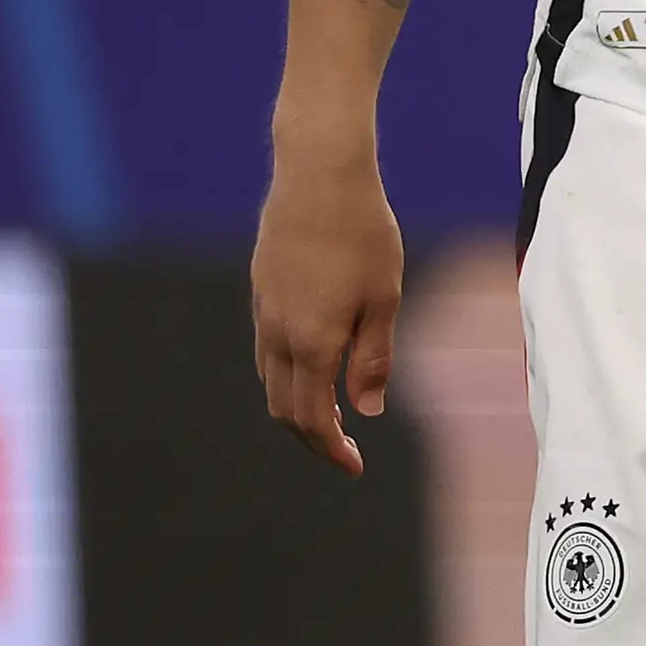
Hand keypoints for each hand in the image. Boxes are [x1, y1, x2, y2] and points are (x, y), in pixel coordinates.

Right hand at [251, 130, 402, 476]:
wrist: (318, 177)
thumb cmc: (364, 234)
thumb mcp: (385, 297)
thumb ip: (374, 356)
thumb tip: (367, 410)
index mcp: (313, 344)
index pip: (313, 419)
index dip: (331, 450)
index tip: (354, 468)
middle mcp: (278, 336)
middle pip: (285, 409)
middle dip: (312, 437)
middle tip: (343, 450)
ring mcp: (263, 313)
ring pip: (269, 381)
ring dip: (295, 407)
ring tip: (329, 414)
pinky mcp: (259, 291)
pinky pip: (265, 350)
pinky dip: (285, 375)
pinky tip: (310, 365)